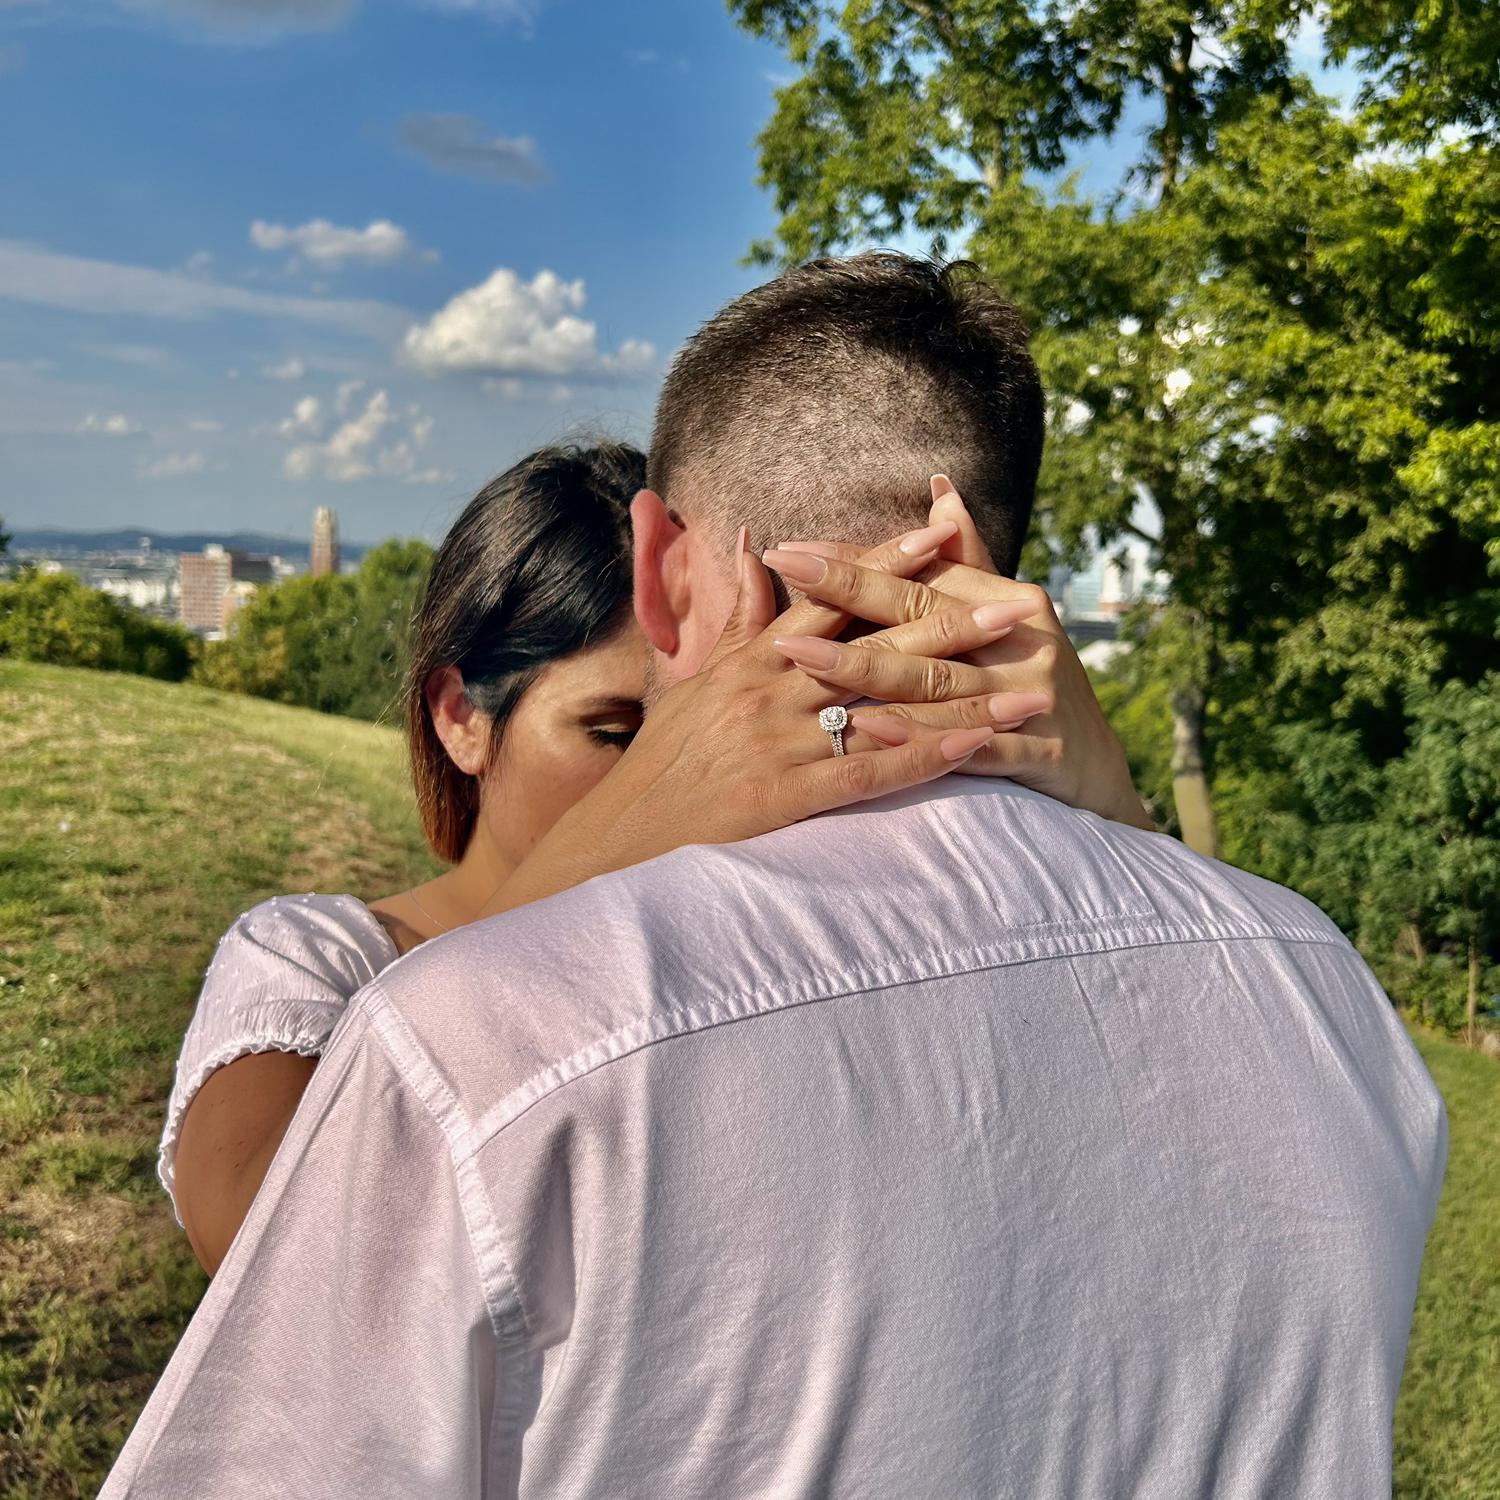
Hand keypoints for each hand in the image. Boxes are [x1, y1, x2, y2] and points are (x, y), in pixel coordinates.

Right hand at [482, 519, 1046, 914]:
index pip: (833, 599)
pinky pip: (869, 772)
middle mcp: (773, 690)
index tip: (945, 535)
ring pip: (888, 709)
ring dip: (964, 697)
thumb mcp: (692, 678)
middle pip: (877, 645)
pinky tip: (977, 747)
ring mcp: (780, 742)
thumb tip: (756, 551)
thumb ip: (735, 618)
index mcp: (754, 659)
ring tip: (1029, 685)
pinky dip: (925, 757)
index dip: (891, 563)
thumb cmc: (662, 760)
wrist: (618, 835)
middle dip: (955, 624)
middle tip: (1022, 606)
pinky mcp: (785, 796)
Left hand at [769, 477, 1152, 831]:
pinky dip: (920, 738)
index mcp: (1010, 600)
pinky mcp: (1039, 752)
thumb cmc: (1030, 682)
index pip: (918, 575)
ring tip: (798, 652)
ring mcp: (1031, 696)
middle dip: (847, 592)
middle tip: (783, 568)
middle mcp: (1022, 638)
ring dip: (864, 667)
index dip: (856, 561)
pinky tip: (868, 729)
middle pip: (920, 617)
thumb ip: (967, 559)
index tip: (791, 545)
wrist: (1096, 771)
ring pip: (936, 680)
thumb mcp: (1007, 616)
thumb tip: (941, 488)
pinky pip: (969, 744)